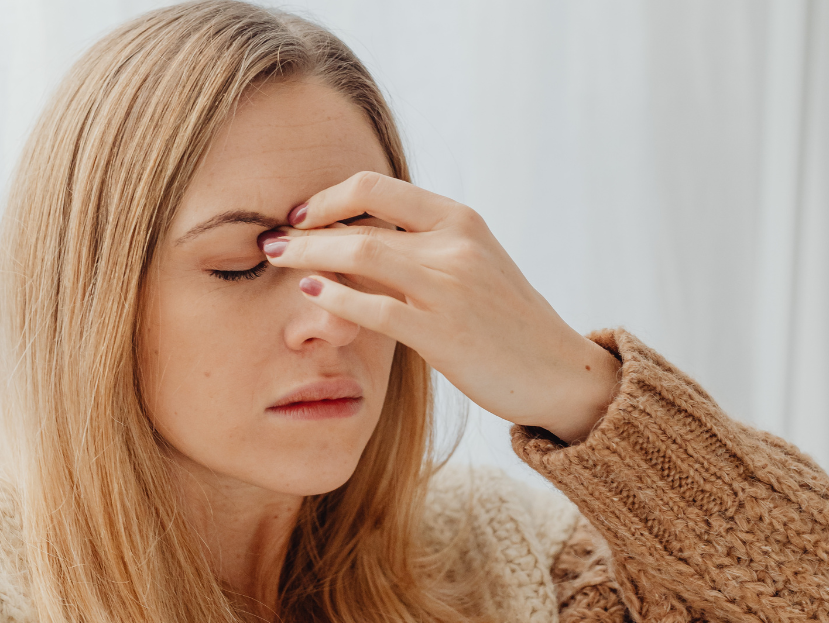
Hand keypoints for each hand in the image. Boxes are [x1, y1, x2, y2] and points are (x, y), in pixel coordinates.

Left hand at [264, 172, 619, 442]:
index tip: (300, 214)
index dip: (329, 196)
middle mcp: (455, 244)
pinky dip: (336, 296)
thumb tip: (355, 239)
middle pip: (361, 219)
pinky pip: (376, 307)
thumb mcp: (472, 265)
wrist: (557, 370)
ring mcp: (450, 287)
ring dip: (309, 255)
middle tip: (270, 239)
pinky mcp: (444, 333)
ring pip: (362, 254)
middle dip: (305, 228)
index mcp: (459, 220)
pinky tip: (311, 294)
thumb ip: (422, 247)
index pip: (377, 186)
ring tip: (276, 259)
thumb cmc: (507, 320)